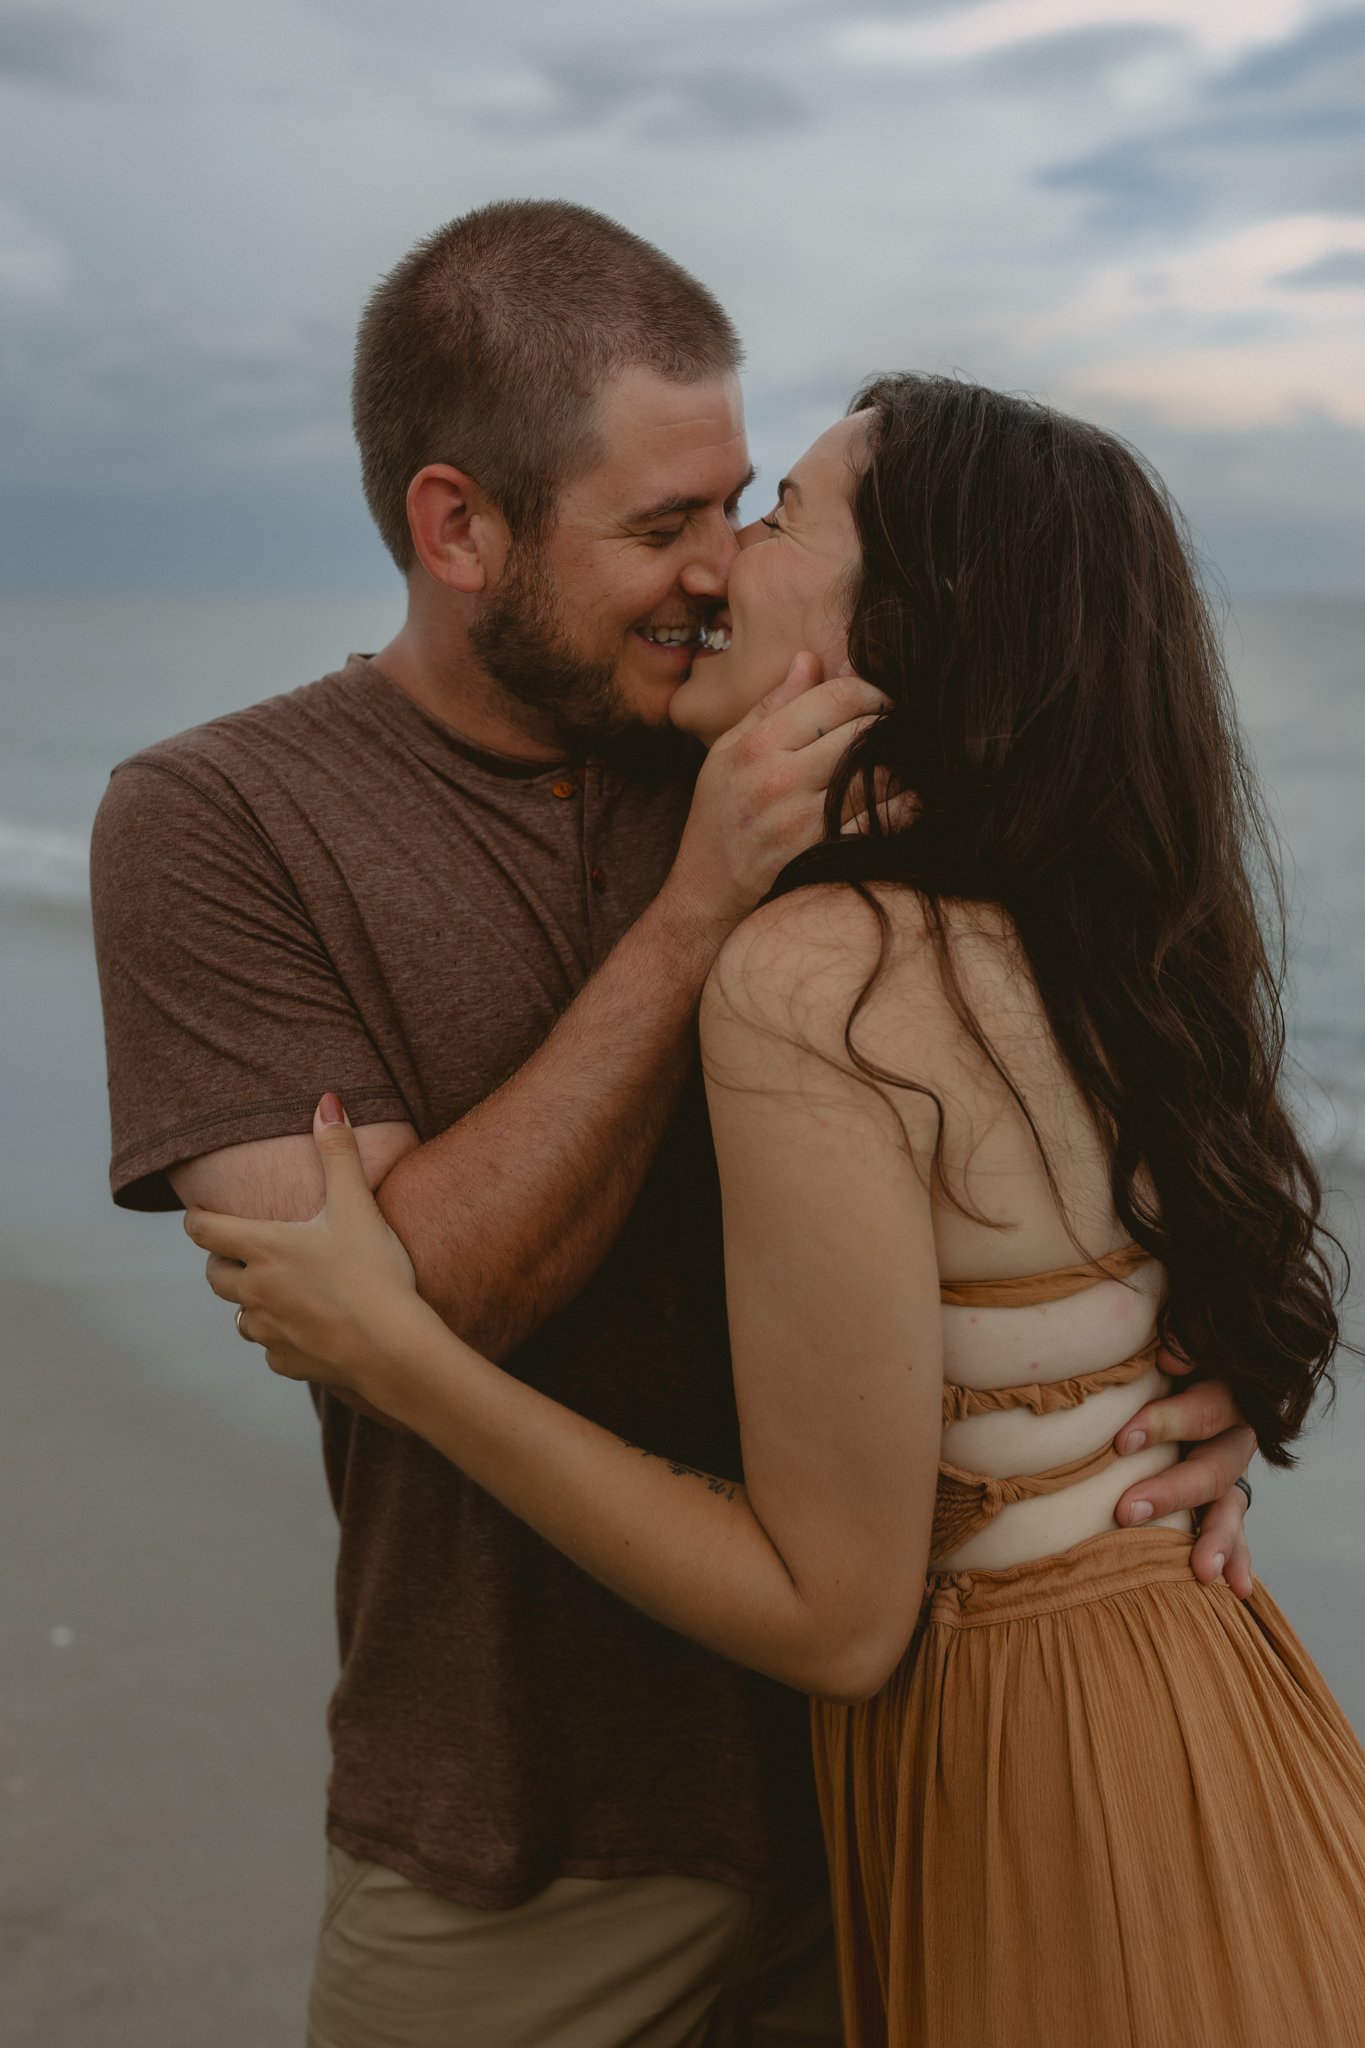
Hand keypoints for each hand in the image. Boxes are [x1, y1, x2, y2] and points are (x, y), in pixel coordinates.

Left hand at [186, 1095, 429, 1401]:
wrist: (393, 1348)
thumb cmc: (374, 1272)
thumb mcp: (357, 1205)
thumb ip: (339, 1153)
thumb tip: (327, 1101)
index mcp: (263, 1249)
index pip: (204, 1231)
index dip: (197, 1219)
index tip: (198, 1214)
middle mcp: (254, 1291)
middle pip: (215, 1276)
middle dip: (222, 1262)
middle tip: (241, 1252)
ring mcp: (267, 1331)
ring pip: (239, 1317)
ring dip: (250, 1303)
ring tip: (276, 1293)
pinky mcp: (286, 1362)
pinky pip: (270, 1349)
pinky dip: (280, 1338)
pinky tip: (305, 1331)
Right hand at [660, 652, 889, 950]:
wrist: (707, 885)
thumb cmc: (718, 811)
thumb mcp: (730, 748)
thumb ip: (772, 704)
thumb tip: (809, 660)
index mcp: (758, 744)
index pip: (836, 698)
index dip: (871, 691)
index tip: (880, 699)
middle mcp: (780, 778)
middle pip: (863, 731)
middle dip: (890, 724)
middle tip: (898, 727)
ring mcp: (802, 818)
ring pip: (877, 774)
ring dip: (899, 763)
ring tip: (903, 759)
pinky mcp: (821, 850)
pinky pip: (878, 819)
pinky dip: (902, 805)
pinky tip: (905, 797)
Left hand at [1112, 1365, 1254, 1597]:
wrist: (1170, 1364)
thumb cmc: (1151, 1354)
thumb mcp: (1166, 1346)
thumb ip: (1178, 1342)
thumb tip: (1172, 1352)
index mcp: (1219, 1387)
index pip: (1204, 1406)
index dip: (1168, 1422)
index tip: (1124, 1442)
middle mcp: (1232, 1428)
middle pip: (1215, 1462)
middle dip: (1173, 1490)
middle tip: (1128, 1511)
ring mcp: (1230, 1463)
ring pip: (1229, 1502)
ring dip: (1216, 1537)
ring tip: (1202, 1572)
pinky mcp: (1225, 1494)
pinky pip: (1236, 1528)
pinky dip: (1236, 1556)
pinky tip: (1237, 1587)